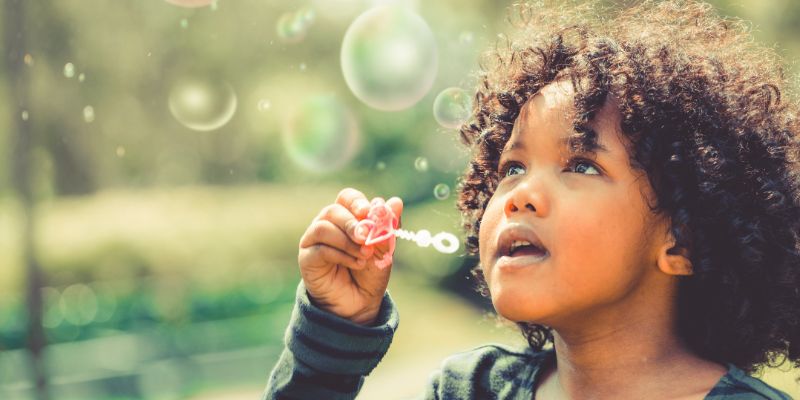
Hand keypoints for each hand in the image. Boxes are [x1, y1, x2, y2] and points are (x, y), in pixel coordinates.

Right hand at [297, 188, 402, 324]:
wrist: (360, 303)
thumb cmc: (370, 272)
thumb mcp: (384, 249)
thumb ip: (388, 226)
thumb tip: (396, 201)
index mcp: (346, 217)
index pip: (347, 198)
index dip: (356, 202)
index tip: (367, 211)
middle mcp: (327, 225)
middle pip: (332, 210)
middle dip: (352, 223)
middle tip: (366, 236)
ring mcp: (314, 240)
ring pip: (323, 228)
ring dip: (347, 241)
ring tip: (364, 255)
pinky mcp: (307, 258)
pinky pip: (320, 249)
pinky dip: (341, 255)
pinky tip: (355, 264)